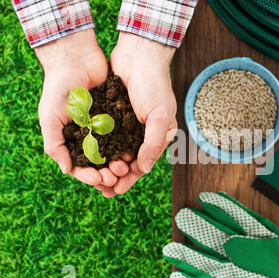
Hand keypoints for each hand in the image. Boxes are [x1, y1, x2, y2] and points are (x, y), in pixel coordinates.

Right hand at [36, 29, 127, 186]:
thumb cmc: (58, 89)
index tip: (98, 179)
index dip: (89, 176)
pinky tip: (133, 153)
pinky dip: (129, 146)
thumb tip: (66, 170)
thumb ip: (55, 145)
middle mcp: (89, 136)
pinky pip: (126, 136)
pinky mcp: (118, 117)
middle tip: (116, 176)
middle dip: (108, 173)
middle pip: (100, 164)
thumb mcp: (50, 118)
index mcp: (71, 140)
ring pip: (115, 153)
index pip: (81, 166)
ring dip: (119, 163)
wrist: (76, 60)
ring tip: (125, 167)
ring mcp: (104, 127)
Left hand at [101, 32, 176, 196]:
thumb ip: (152, 144)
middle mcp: (142, 133)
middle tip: (103, 188)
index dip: (130, 179)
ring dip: (106, 165)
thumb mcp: (159, 116)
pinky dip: (98, 148)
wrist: (138, 55)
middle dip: (116, 176)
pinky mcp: (113, 115)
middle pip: (128, 161)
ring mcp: (127, 124)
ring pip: (115, 151)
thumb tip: (143, 169)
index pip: (144, 163)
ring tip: (95, 177)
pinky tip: (88, 157)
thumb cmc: (154, 85)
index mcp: (158, 135)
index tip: (116, 190)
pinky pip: (105, 136)